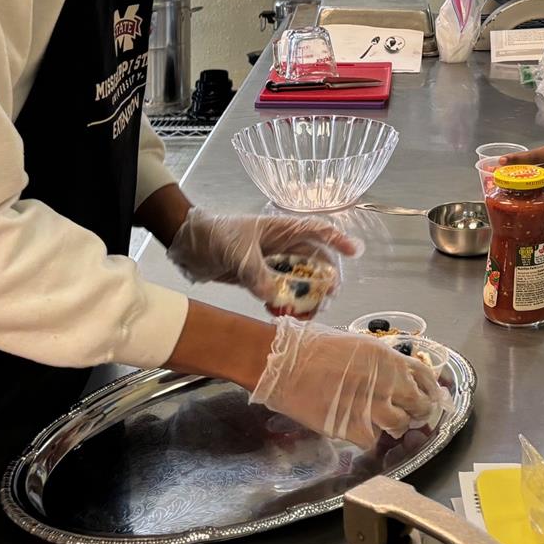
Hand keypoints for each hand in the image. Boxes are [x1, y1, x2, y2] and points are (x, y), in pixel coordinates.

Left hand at [166, 209, 362, 305]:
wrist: (188, 245)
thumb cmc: (215, 234)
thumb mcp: (237, 251)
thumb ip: (256, 273)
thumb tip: (273, 296)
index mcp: (281, 229)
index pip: (317, 229)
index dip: (338, 239)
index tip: (355, 252)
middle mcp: (281, 246)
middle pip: (313, 261)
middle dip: (324, 280)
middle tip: (328, 298)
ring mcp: (271, 263)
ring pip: (298, 280)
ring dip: (305, 296)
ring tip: (308, 313)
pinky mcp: (258, 279)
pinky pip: (279, 293)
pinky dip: (283, 303)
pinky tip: (282, 314)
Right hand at [249, 319, 441, 448]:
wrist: (286, 363)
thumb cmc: (316, 347)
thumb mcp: (358, 346)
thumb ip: (381, 364)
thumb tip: (395, 377)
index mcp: (389, 359)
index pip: (425, 376)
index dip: (430, 389)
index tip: (429, 395)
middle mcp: (387, 383)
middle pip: (419, 405)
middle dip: (418, 411)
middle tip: (409, 414)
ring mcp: (371, 407)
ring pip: (400, 426)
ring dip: (394, 426)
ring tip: (382, 422)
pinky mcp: (352, 428)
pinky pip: (372, 440)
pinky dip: (368, 437)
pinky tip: (358, 428)